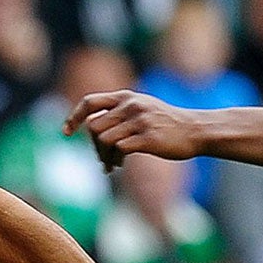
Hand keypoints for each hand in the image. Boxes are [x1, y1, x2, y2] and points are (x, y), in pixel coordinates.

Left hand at [65, 90, 203, 169]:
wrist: (196, 130)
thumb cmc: (166, 124)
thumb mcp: (142, 108)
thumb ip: (118, 113)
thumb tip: (90, 128)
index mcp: (127, 97)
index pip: (90, 102)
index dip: (74, 117)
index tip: (66, 132)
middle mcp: (132, 105)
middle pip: (93, 127)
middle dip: (94, 147)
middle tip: (104, 159)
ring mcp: (140, 121)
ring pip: (103, 139)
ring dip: (103, 156)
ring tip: (112, 164)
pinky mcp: (148, 138)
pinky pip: (118, 149)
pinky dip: (115, 160)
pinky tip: (121, 165)